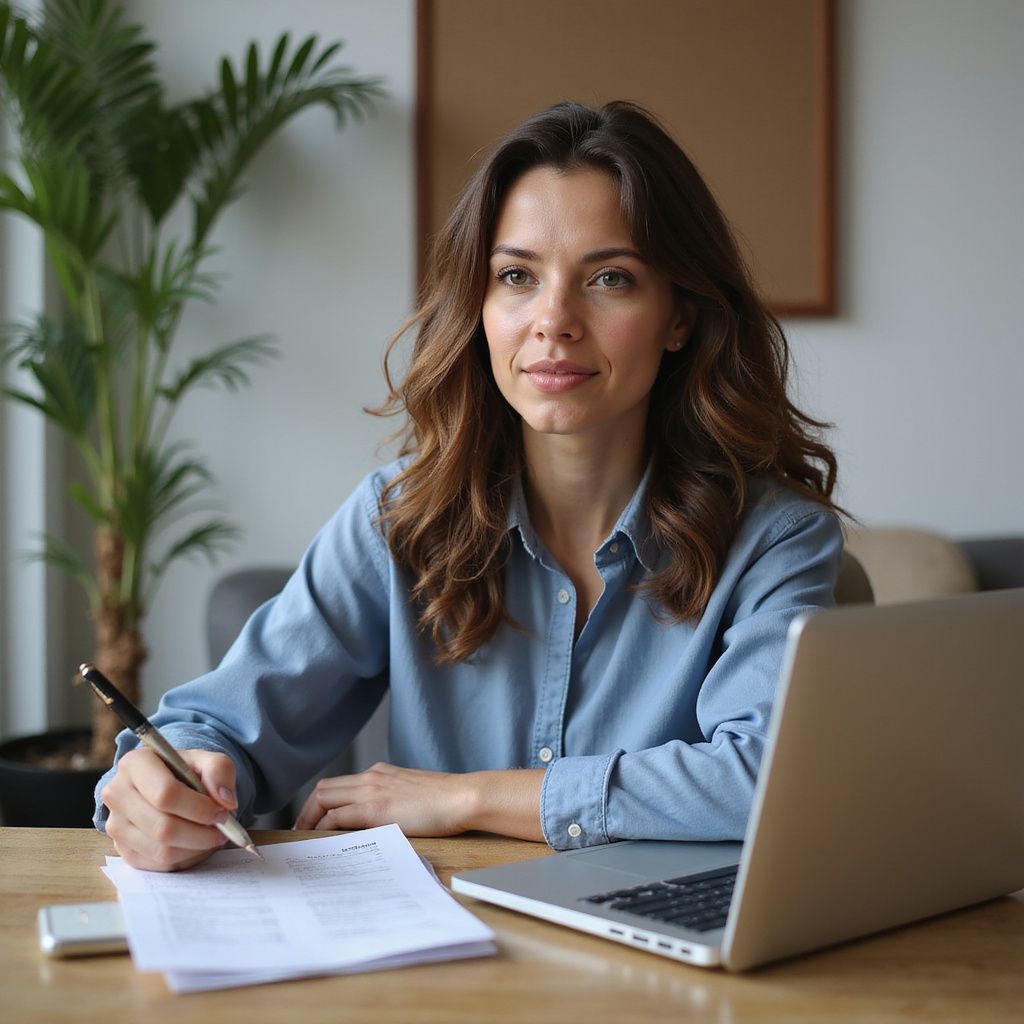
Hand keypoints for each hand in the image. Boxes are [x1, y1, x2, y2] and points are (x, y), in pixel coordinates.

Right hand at [101, 747, 238, 871]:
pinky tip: (195, 843)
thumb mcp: (209, 760)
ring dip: (195, 847)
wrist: (170, 786)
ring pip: (161, 850)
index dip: (199, 808)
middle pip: (163, 827)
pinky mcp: (123, 849)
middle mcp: (117, 794)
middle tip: (222, 829)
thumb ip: (220, 770)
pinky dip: (184, 858)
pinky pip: (158, 864)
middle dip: (200, 833)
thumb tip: (226, 801)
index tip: (222, 812)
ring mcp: (115, 825)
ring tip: (211, 835)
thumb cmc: (188, 771)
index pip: (165, 794)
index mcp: (135, 763)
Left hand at [294, 762, 475, 835]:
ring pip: (325, 799)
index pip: (339, 784)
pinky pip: (337, 816)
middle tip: (300, 831)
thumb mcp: (411, 795)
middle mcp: (371, 777)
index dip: (321, 802)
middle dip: (307, 810)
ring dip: (309, 818)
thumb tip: (379, 820)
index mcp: (380, 774)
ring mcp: (372, 791)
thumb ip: (391, 801)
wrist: (462, 797)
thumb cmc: (445, 801)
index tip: (313, 820)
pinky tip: (321, 840)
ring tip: (304, 838)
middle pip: (324, 789)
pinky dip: (323, 827)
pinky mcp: (375, 809)